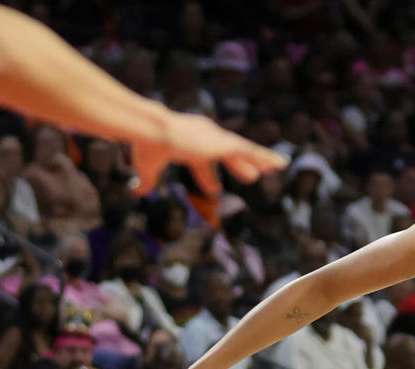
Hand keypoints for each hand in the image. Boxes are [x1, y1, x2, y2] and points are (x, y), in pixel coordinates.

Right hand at [130, 113, 287, 195]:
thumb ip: (146, 181)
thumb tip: (136, 191)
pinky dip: (264, 157)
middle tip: (252, 176)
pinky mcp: (223, 143)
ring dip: (259, 160)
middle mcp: (204, 136)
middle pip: (227, 153)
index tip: (215, 190)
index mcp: (187, 140)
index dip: (207, 177)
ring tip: (277, 167)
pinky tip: (278, 164)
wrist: (152, 131)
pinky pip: (249, 151)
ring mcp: (215, 138)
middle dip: (239, 165)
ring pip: (244, 150)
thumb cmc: (146, 147)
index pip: (201, 162)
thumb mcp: (147, 168)